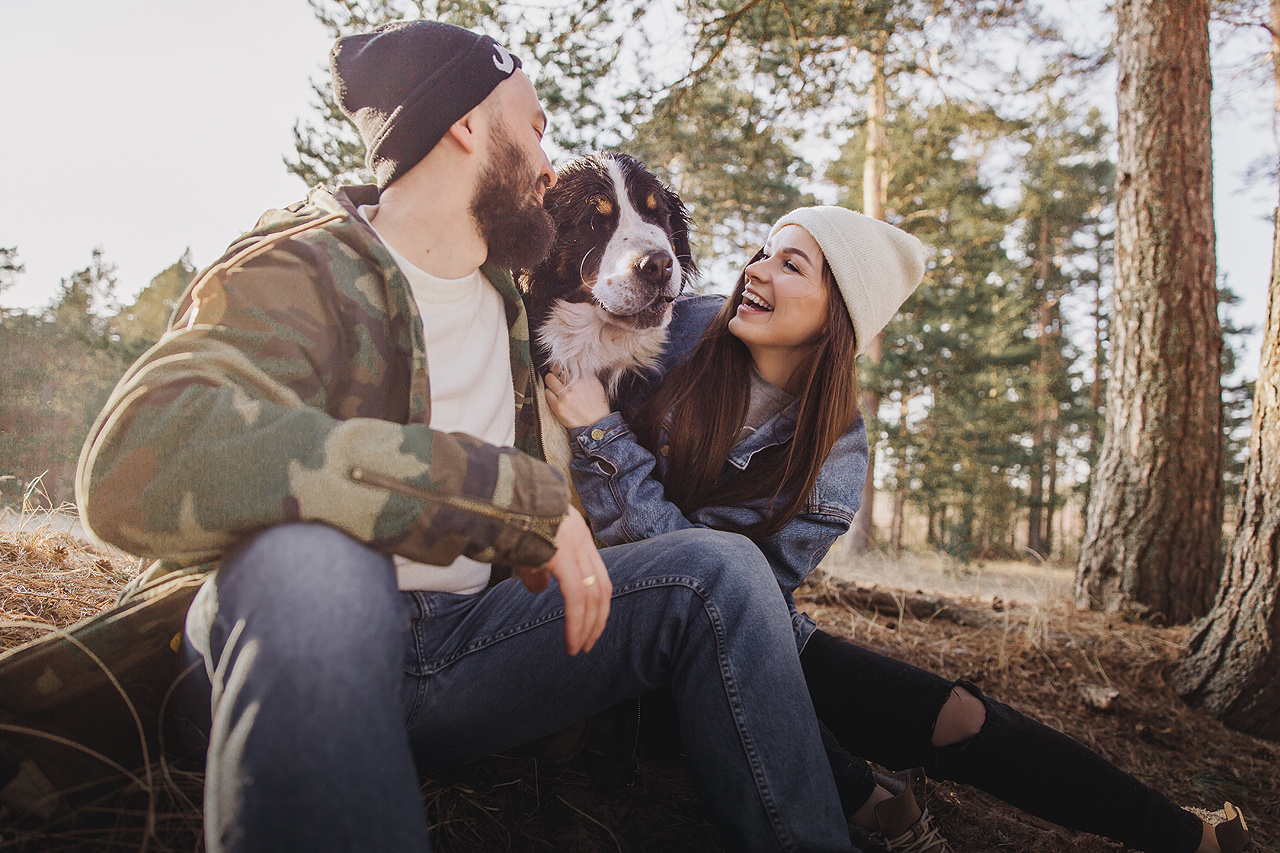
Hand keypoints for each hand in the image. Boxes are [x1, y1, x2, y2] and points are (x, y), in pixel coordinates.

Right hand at [514, 505, 611, 654]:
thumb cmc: (506, 519)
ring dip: (588, 626)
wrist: (495, 496)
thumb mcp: (526, 545)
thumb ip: (537, 567)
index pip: (598, 573)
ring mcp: (573, 545)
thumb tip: (540, 588)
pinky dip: (577, 622)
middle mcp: (581, 538)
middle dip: (598, 618)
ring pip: (592, 595)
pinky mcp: (560, 555)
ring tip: (578, 647)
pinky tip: (572, 640)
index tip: (591, 623)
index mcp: (576, 533)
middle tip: (589, 642)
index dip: (597, 602)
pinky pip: (576, 596)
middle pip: (601, 586)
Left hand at [544, 369, 610, 428]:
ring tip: (556, 386)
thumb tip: (570, 365)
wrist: (595, 425)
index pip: (565, 363)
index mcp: (584, 377)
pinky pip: (547, 392)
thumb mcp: (595, 384)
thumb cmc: (596, 404)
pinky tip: (557, 396)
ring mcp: (564, 396)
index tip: (559, 367)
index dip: (560, 364)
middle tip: (556, 376)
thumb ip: (583, 373)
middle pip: (554, 369)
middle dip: (554, 371)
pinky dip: (550, 393)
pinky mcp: (557, 406)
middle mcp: (574, 385)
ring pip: (548, 379)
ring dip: (551, 381)